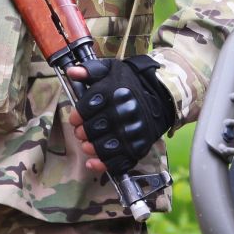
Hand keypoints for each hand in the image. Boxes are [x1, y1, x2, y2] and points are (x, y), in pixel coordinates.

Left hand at [67, 55, 175, 175]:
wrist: (161, 96)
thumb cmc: (131, 83)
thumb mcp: (111, 69)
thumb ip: (90, 70)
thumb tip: (71, 71)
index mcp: (113, 93)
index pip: (86, 109)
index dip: (77, 116)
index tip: (76, 118)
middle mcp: (123, 113)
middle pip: (92, 129)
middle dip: (82, 132)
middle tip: (81, 131)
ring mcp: (132, 131)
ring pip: (103, 147)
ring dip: (90, 147)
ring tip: (87, 144)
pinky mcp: (139, 146)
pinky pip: (119, 160)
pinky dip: (102, 164)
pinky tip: (92, 162)